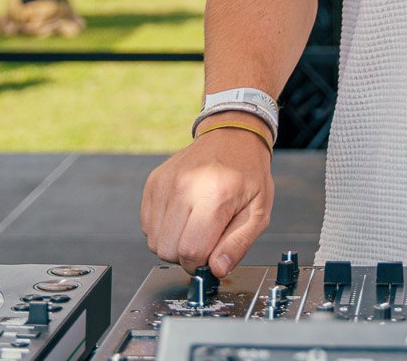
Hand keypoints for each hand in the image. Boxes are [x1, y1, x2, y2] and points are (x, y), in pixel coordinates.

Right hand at [140, 121, 273, 276]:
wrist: (232, 136)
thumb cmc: (248, 175)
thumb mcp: (258, 212)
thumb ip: (238, 244)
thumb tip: (216, 269)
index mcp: (214, 195)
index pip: (191, 251)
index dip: (200, 264)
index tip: (211, 256)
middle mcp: (184, 187)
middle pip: (168, 250)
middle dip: (186, 255)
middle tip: (204, 239)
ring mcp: (165, 183)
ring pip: (154, 241)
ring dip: (173, 243)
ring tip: (195, 225)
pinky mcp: (153, 181)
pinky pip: (147, 225)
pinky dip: (163, 229)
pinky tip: (183, 215)